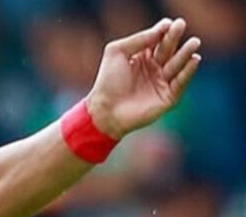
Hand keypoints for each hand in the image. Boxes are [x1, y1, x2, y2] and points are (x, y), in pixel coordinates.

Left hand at [87, 17, 202, 138]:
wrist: (105, 110)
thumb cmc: (107, 81)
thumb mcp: (117, 52)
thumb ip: (138, 38)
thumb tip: (162, 28)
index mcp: (142, 57)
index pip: (157, 40)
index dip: (164, 31)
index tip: (169, 23)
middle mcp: (154, 68)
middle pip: (168, 49)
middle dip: (174, 37)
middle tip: (181, 25)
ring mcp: (162, 82)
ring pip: (177, 64)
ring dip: (186, 53)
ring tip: (194, 42)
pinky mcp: (168, 97)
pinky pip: (181, 82)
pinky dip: (188, 71)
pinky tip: (194, 60)